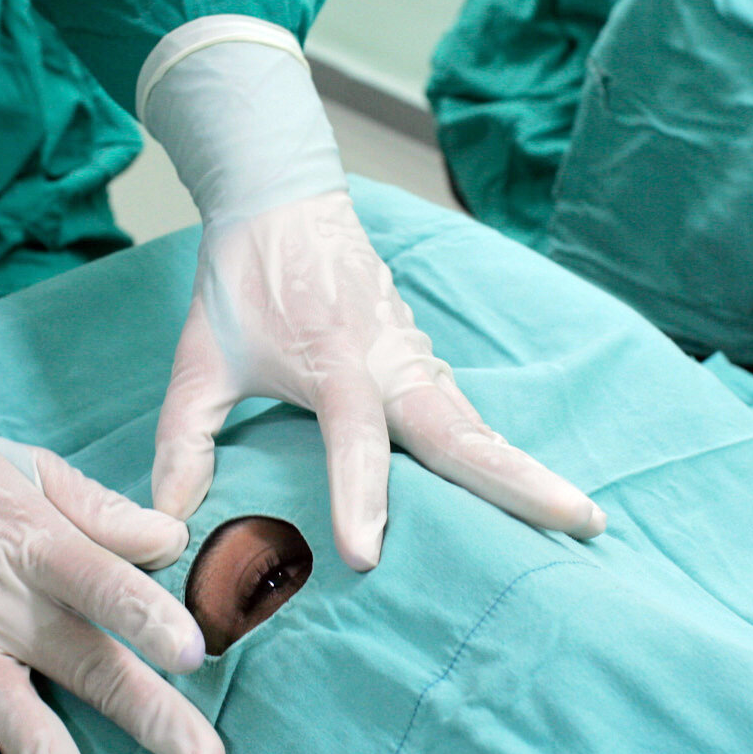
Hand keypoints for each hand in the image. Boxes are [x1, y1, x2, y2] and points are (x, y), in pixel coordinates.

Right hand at [0, 303, 222, 753]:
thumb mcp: (26, 465)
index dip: (148, 616)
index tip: (193, 652)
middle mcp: (3, 597)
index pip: (105, 583)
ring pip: (10, 705)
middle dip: (147, 716)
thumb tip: (170, 539)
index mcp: (39, 540)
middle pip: (84, 662)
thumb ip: (98, 508)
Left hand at [151, 191, 604, 570]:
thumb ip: (183, 442)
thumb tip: (171, 523)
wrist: (280, 199)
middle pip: (462, 431)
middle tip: (576, 522)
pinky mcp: (422, 355)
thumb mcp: (198, 360)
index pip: (354, 437)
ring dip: (526, 469)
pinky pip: (465, 412)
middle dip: (518, 481)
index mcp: (332, 361)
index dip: (360, 495)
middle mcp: (388, 361)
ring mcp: (414, 356)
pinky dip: (499, 452)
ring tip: (581, 518)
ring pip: (477, 423)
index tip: (368, 555)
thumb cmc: (239, 282)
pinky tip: (530, 489)